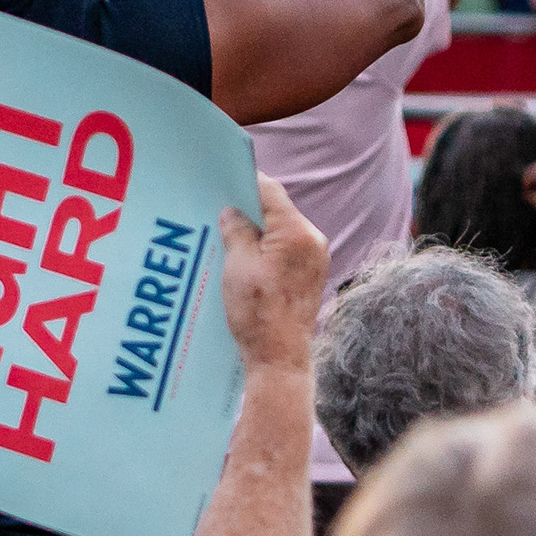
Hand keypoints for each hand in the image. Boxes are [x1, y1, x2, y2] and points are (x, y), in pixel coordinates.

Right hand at [219, 172, 330, 371]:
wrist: (280, 358)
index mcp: (296, 232)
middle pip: (277, 211)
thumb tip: (233, 212)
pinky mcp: (311, 276)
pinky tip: (244, 259)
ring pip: (281, 232)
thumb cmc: (258, 313)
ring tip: (228, 237)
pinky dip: (267, 250)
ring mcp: (315, 259)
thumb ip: (236, 231)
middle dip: (249, 210)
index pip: (271, 192)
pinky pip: (287, 251)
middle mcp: (313, 240)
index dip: (247, 182)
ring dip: (257, 232)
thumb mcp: (237, 266)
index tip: (225, 177)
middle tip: (220, 209)